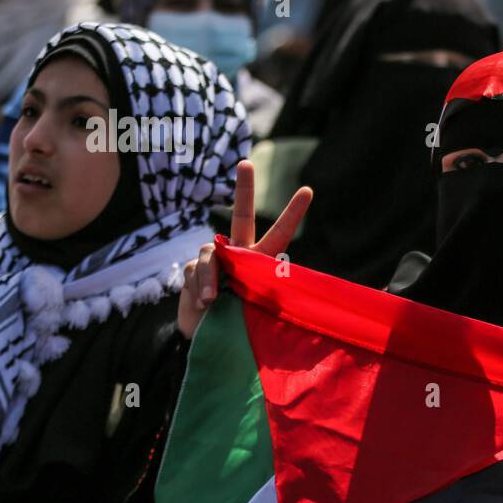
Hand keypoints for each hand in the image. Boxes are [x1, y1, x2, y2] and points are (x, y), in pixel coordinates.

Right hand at [177, 159, 311, 338]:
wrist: (210, 340)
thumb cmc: (241, 326)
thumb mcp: (254, 310)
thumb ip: (246, 290)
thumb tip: (225, 279)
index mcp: (262, 261)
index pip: (280, 233)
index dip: (292, 213)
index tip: (308, 190)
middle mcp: (239, 254)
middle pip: (241, 215)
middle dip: (243, 188)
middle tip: (246, 163)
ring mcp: (215, 260)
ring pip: (210, 253)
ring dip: (210, 277)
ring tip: (212, 301)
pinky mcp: (194, 270)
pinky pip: (196, 270)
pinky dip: (199, 287)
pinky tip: (204, 304)